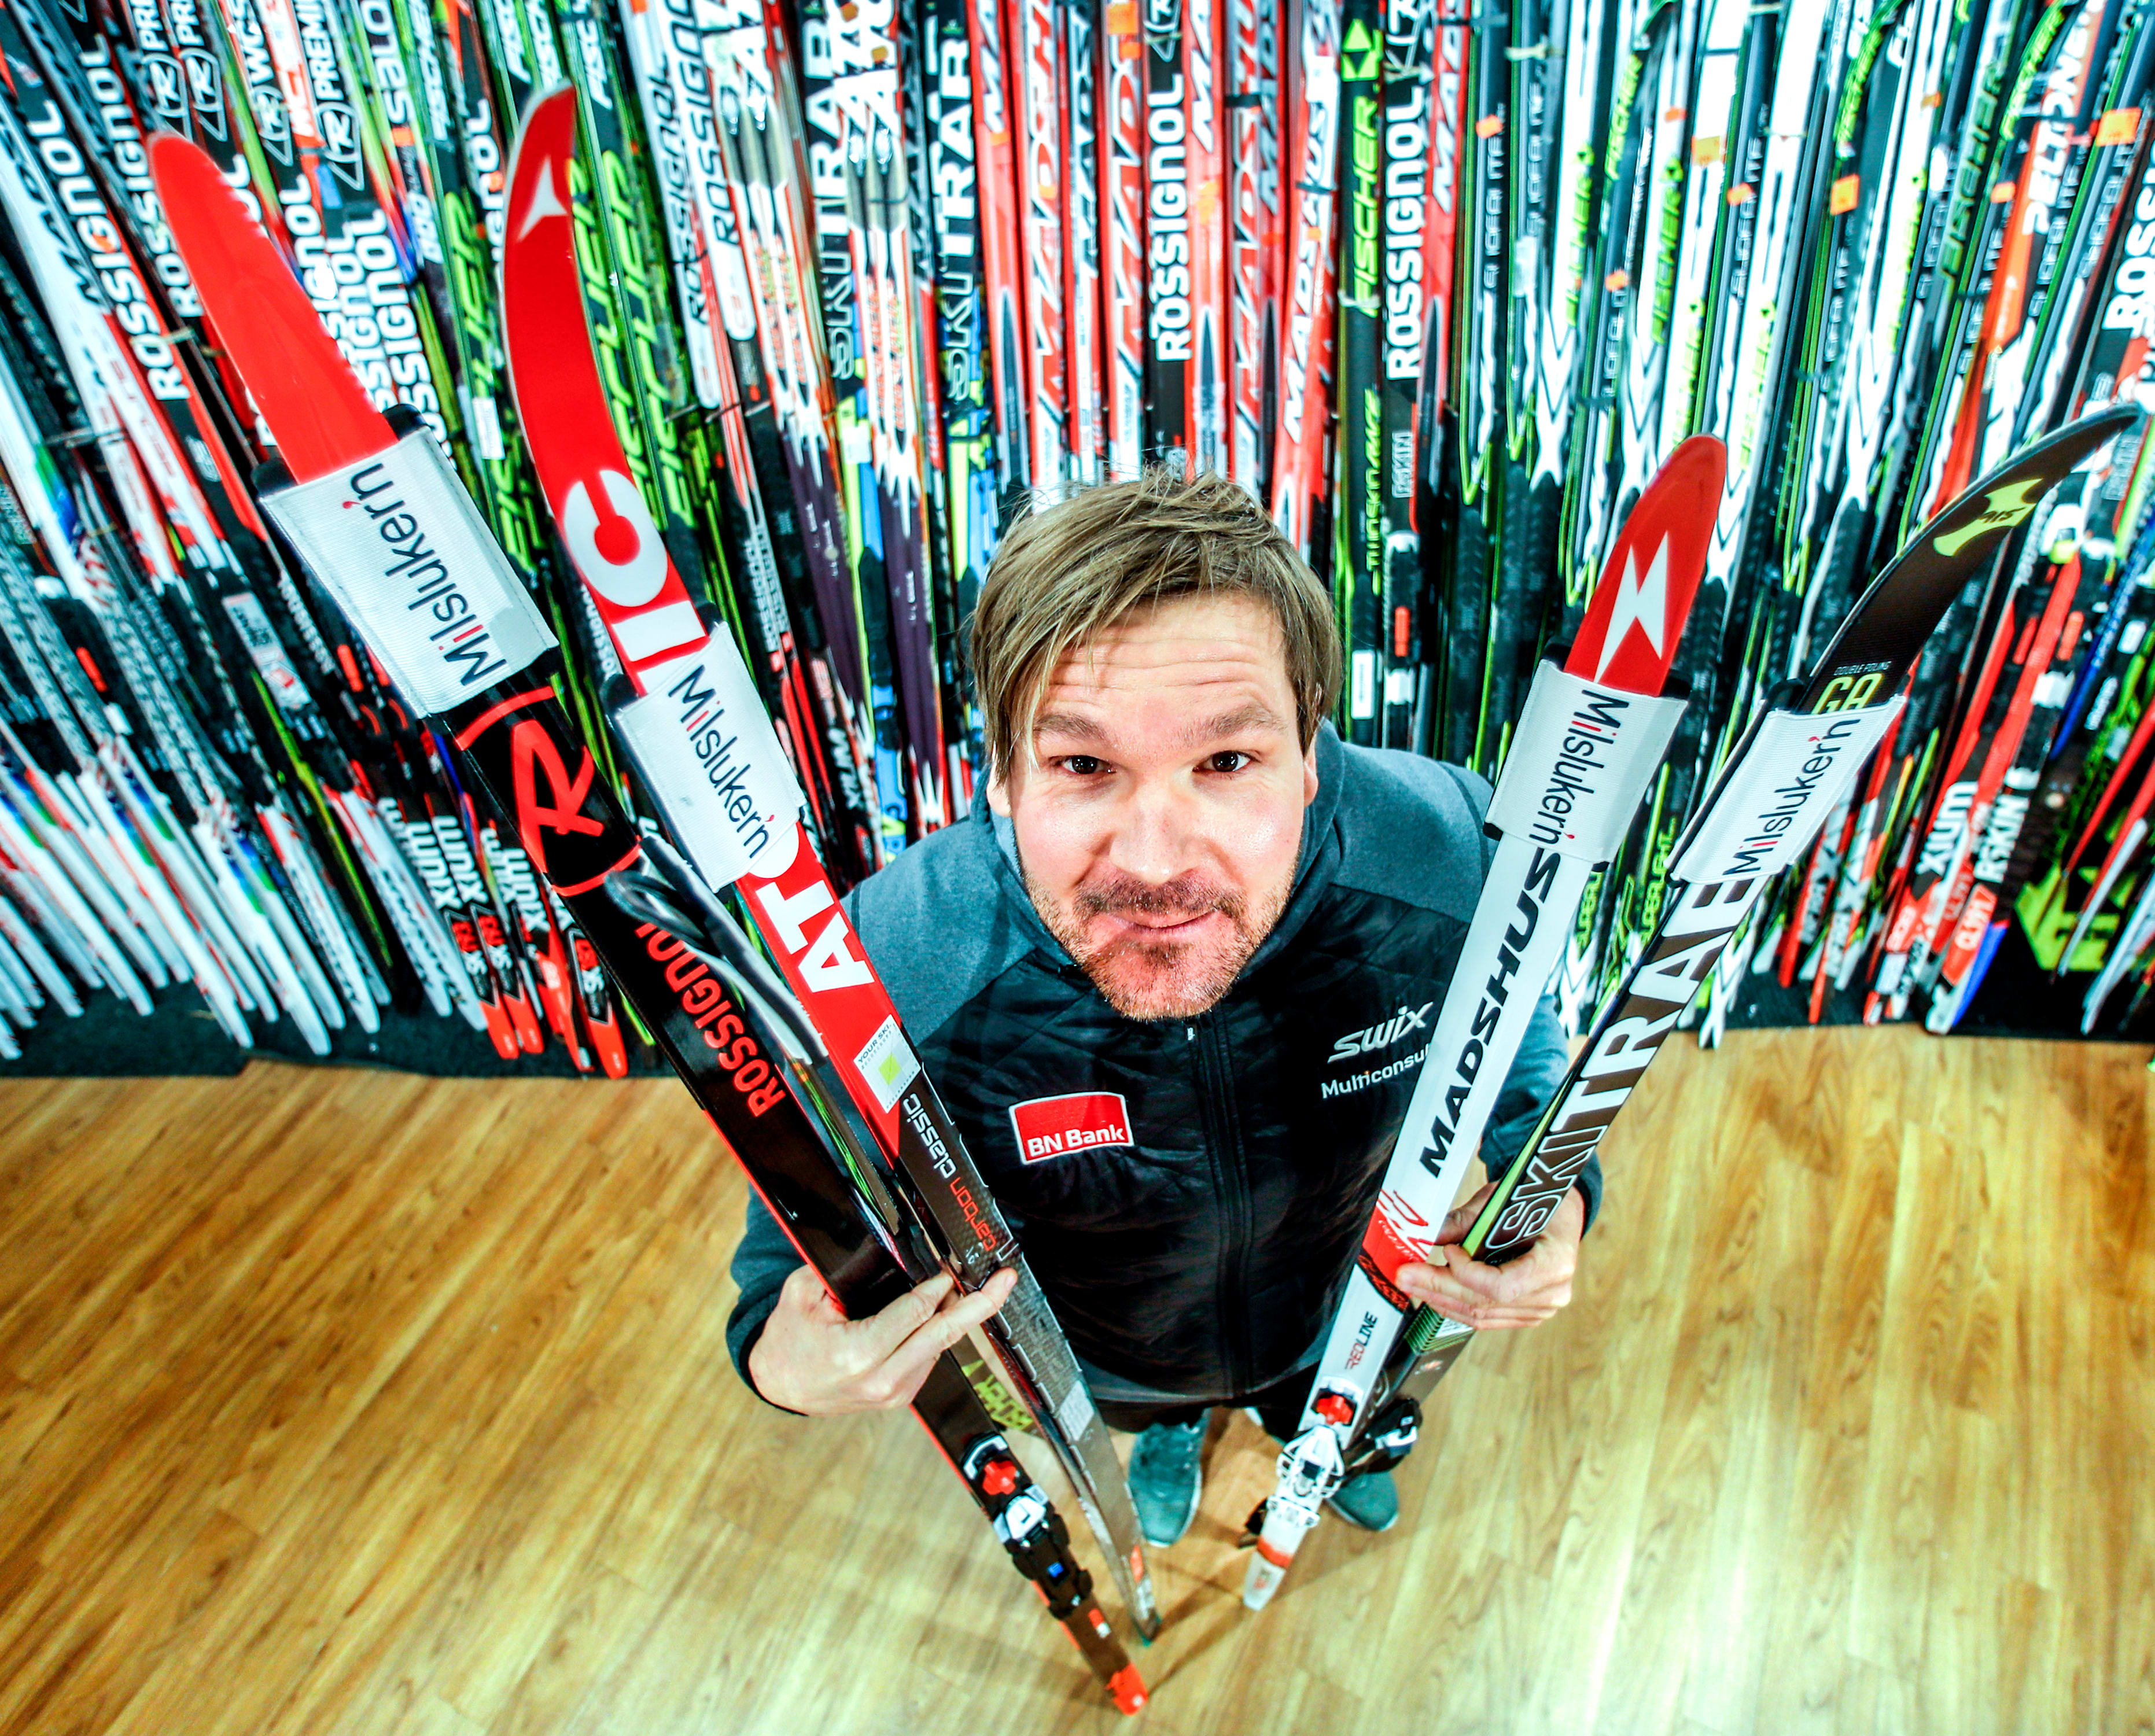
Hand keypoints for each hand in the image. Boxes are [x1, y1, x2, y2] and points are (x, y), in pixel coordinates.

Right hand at [748, 1262, 1018, 1414]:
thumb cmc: (789, 1342)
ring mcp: (893, 1393)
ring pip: (941, 1347)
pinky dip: (940, 1333)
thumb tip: (884, 1253)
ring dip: (961, 1316)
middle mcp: (881, 1379)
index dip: (939, 1286)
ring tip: (982, 1289)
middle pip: (943, 1334)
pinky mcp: (899, 1397)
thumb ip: (843, 1272)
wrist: (779, 1385)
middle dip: (979, 1304)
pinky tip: (948, 1312)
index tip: (955, 1267)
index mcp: (857, 1354)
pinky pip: (929, 1358)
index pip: (915, 1313)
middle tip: (1003, 1281)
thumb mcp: (803, 1294)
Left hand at [1392, 1183, 1585, 1330]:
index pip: (1503, 1285)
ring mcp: (1541, 1308)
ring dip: (1442, 1299)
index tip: (1445, 1252)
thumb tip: (1425, 1234)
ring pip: (1482, 1315)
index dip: (1468, 1274)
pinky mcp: (1527, 1313)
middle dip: (1439, 1288)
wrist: (1561, 1214)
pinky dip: (1457, 1306)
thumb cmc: (1535, 1201)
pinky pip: (1487, 1317)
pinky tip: (1433, 1293)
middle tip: (1405, 1275)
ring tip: (1412, 1284)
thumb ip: (1465, 1221)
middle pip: (1485, 1302)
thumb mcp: (1502, 1200)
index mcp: (1556, 1262)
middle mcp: (1552, 1292)